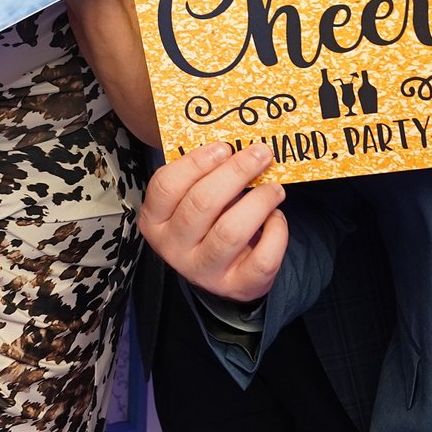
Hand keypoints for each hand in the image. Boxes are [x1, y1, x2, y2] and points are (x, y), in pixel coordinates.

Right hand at [136, 140, 286, 302]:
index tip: (224, 147)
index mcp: (154, 221)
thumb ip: (204, 175)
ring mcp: (203, 271)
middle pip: (201, 204)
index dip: (196, 163)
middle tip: (261, 154)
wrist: (224, 272)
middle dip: (235, 173)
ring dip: (258, 202)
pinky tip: (276, 217)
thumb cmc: (207, 222)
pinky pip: (261, 259)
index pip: (166, 186)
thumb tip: (237, 144)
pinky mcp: (237, 287)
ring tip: (275, 188)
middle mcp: (173, 248)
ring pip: (230, 232)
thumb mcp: (192, 199)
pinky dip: (276, 233)